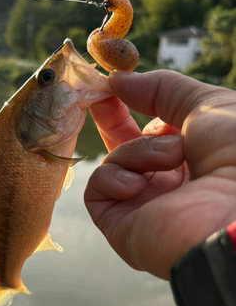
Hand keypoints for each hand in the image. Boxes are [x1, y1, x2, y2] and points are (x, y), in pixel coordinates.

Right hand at [84, 70, 235, 278]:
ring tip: (174, 157)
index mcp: (193, 159)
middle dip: (112, 120)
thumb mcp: (207, 104)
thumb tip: (119, 79)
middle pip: (125, 148)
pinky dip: (114, 177)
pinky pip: (97, 190)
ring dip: (138, 151)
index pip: (150, 131)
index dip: (132, 106)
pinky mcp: (123, 227)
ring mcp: (145, 206)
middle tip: (101, 98)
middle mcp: (168, 184)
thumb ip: (161, 88)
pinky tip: (138, 186)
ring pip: (113, 163)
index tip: (114, 84)